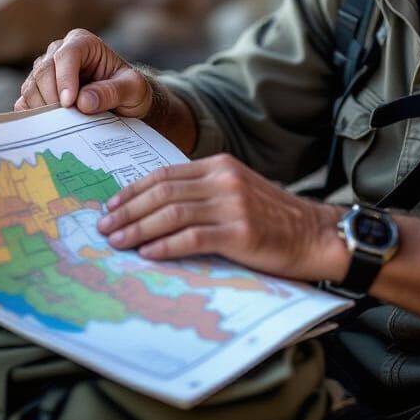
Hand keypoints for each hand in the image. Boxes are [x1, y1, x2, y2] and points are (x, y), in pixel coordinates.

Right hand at [15, 28, 151, 118]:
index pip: (67, 55)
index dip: (65, 79)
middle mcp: (60, 51)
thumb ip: (113, 92)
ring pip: (31, 87)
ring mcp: (45, 71)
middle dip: (53, 97)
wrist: (124, 104)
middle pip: (44, 71)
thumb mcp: (134, 89)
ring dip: (44, 109)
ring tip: (65, 123)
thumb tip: (83, 101)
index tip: (70, 103)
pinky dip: (34, 117)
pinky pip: (24, 102)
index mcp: (84, 43)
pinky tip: (51, 126)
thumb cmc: (130, 90)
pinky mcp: (36, 91)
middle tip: (67, 118)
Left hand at [96, 153, 347, 282]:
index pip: (166, 174)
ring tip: (117, 242)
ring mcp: (233, 204)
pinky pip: (193, 237)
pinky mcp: (240, 231)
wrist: (315, 235)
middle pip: (163, 191)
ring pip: (172, 213)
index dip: (134, 190)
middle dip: (128, 210)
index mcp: (221, 165)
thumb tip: (157, 207)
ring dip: (139, 229)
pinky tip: (148, 254)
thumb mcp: (238, 192)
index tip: (111, 206)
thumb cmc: (273, 219)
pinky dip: (166, 245)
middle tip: (104, 227)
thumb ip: (205, 192)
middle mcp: (225, 179)